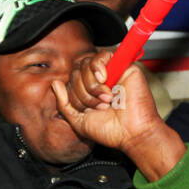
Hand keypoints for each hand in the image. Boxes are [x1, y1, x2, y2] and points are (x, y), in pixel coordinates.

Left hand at [53, 51, 173, 163]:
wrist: (132, 133)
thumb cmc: (110, 130)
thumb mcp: (78, 121)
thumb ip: (64, 104)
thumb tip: (56, 84)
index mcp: (88, 91)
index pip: (70, 81)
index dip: (74, 95)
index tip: (87, 110)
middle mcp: (98, 81)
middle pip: (76, 72)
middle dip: (83, 92)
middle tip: (99, 106)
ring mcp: (110, 72)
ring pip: (86, 64)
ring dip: (92, 85)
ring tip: (106, 99)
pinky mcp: (123, 65)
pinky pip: (102, 55)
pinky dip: (98, 67)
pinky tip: (105, 81)